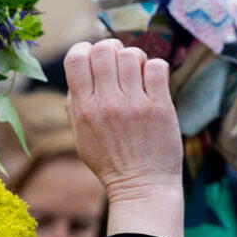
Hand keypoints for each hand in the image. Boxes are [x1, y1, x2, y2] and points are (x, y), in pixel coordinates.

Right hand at [64, 38, 184, 236]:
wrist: (142, 187)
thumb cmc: (111, 161)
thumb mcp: (81, 136)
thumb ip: (76, 104)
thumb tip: (80, 71)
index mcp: (83, 108)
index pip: (76, 57)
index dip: (85, 49)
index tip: (94, 58)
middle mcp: (107, 103)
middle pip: (105, 49)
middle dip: (112, 48)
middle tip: (119, 62)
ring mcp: (135, 104)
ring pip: (132, 54)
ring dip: (136, 58)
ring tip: (138, 74)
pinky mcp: (160, 107)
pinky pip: (158, 67)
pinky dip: (155, 68)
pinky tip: (153, 82)